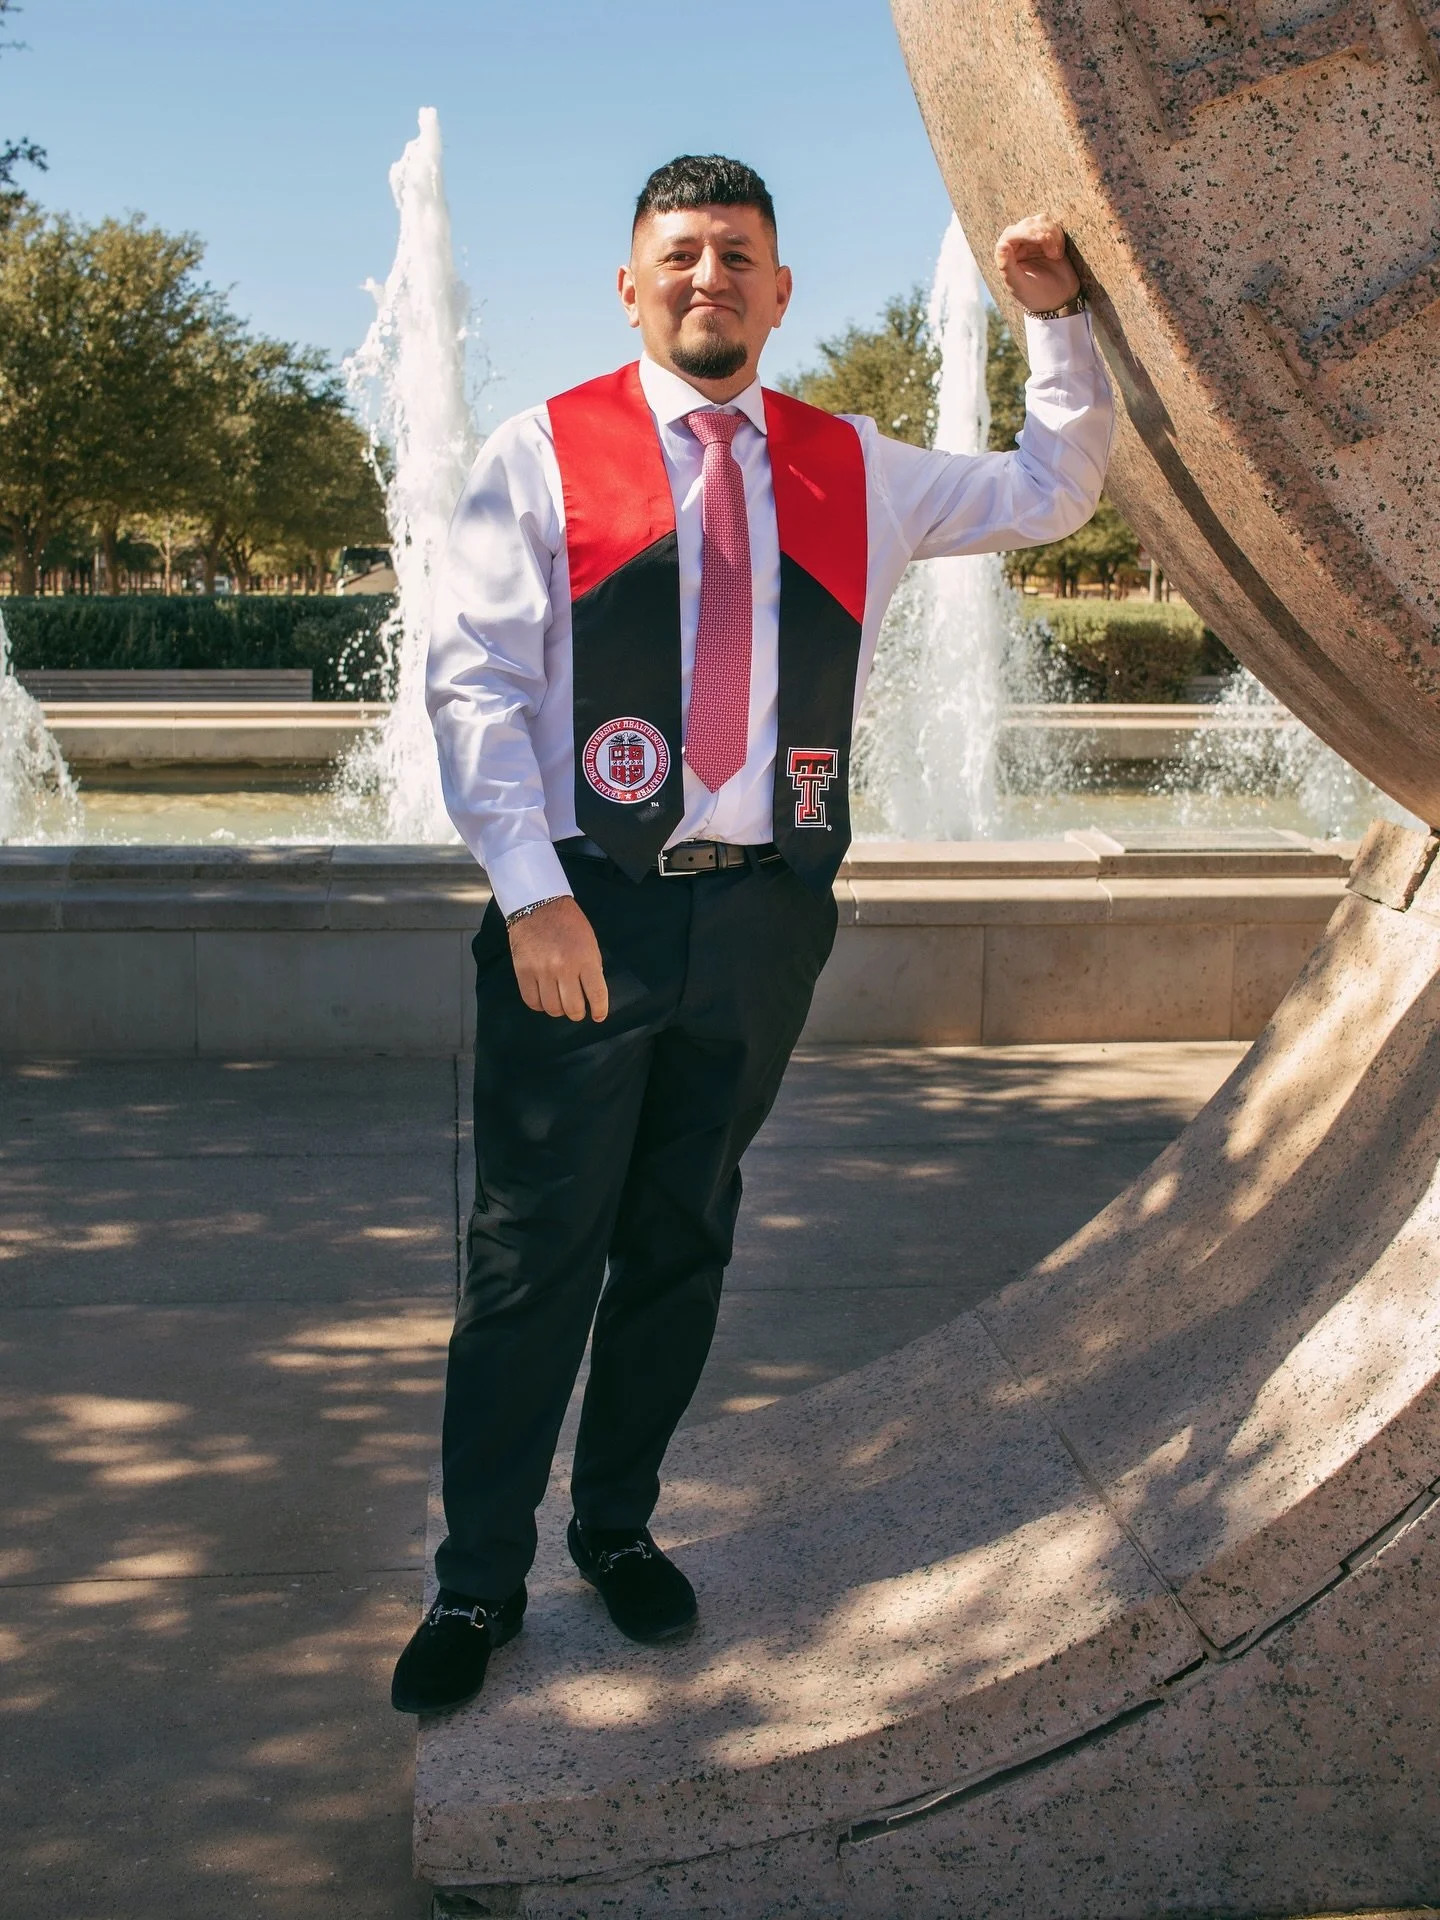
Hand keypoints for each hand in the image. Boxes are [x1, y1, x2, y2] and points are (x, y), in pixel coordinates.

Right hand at [507, 896, 608, 1021]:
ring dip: (559, 1010)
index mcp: (585, 959)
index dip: (600, 1011)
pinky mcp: (523, 972)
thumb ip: (592, 967)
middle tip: (578, 1009)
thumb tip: (592, 993)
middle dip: (578, 1013)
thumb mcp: (590, 942)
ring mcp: (541, 971)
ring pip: (552, 1008)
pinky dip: (540, 1005)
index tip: (599, 1015)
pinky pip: (532, 1001)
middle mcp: (564, 967)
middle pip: (573, 1008)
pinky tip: (544, 998)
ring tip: (560, 1001)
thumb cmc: (567, 922)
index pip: (596, 995)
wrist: (538, 905)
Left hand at [994, 214, 1080, 313]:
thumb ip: (1007, 267)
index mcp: (1006, 254)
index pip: (1012, 233)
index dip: (1028, 232)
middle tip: (1053, 254)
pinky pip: (1053, 225)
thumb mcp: (1019, 285)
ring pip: (1041, 221)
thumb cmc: (1036, 295)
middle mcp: (1017, 244)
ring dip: (1052, 234)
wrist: (1059, 299)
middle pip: (1028, 224)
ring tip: (1055, 255)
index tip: (1043, 239)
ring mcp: (1032, 239)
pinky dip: (1058, 236)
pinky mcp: (1048, 237)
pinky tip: (1058, 253)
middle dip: (1042, 233)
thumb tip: (1001, 246)